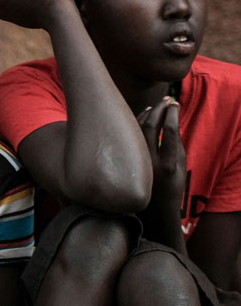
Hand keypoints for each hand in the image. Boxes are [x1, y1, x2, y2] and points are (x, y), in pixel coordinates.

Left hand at [137, 98, 186, 212]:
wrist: (153, 207)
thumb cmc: (171, 183)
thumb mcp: (180, 166)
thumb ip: (176, 144)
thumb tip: (170, 117)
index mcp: (166, 165)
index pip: (168, 132)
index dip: (172, 114)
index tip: (176, 103)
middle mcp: (148, 162)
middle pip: (150, 126)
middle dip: (160, 109)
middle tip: (168, 99)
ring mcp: (134, 160)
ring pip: (137, 128)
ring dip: (149, 112)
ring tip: (160, 104)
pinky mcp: (125, 158)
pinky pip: (130, 133)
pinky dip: (139, 120)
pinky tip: (147, 113)